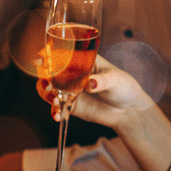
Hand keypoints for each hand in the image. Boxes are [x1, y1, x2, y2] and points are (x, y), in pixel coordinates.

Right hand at [37, 56, 155, 128]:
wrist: (129, 111)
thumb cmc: (124, 88)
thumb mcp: (115, 80)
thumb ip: (102, 81)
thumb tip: (90, 84)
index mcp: (82, 61)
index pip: (62, 54)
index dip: (48, 55)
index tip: (41, 59)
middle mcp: (72, 74)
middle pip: (49, 72)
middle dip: (44, 78)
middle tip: (49, 86)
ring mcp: (69, 90)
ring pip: (48, 89)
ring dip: (46, 94)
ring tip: (54, 101)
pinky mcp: (70, 105)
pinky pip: (56, 106)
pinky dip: (54, 111)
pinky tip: (58, 115)